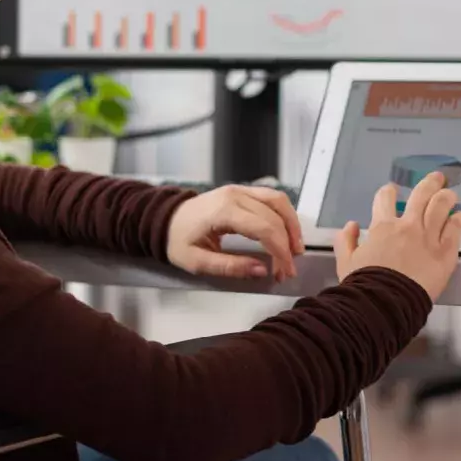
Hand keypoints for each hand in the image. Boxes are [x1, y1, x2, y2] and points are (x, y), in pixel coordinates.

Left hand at [167, 186, 303, 281]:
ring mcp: (241, 190)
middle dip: (287, 244)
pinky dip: (284, 215)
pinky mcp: (243, 191)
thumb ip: (230, 267)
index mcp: (224, 211)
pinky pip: (272, 198)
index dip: (280, 250)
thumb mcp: (197, 262)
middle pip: (275, 216)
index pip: (264, 228)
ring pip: (279, 201)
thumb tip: (262, 270)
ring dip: (292, 225)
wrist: (165, 220)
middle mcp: (236, 195)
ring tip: (296, 249)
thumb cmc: (178, 241)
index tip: (284, 271)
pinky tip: (288, 233)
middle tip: (288, 269)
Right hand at [333, 172, 460, 300]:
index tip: (391, 190)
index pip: (385, 198)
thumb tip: (350, 227)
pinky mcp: (445, 252)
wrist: (386, 303)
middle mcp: (407, 226)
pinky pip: (455, 230)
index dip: (388, 191)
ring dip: (446, 197)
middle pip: (421, 194)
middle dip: (429, 183)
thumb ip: (346, 241)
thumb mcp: (346, 262)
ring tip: (450, 194)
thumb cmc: (365, 285)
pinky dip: (459, 220)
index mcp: (383, 227)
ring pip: (441, 207)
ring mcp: (428, 238)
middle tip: (436, 178)